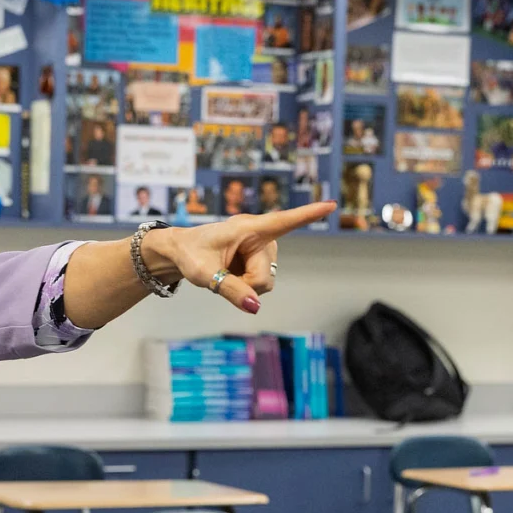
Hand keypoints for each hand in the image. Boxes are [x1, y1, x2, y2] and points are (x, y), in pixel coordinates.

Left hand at [146, 202, 336, 313]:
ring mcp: (262, 249)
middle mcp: (260, 236)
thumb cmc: (190, 255)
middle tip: (221, 276)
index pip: (283, 221)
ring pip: (265, 282)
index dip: (308, 215)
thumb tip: (255, 306)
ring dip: (246, 286)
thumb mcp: (205, 274)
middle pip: (266, 275)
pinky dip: (246, 285)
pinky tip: (231, 273)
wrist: (180, 252)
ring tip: (225, 272)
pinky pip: (261, 283)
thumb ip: (230, 290)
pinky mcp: (260, 259)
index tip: (331, 205)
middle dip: (246, 285)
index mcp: (248, 228)